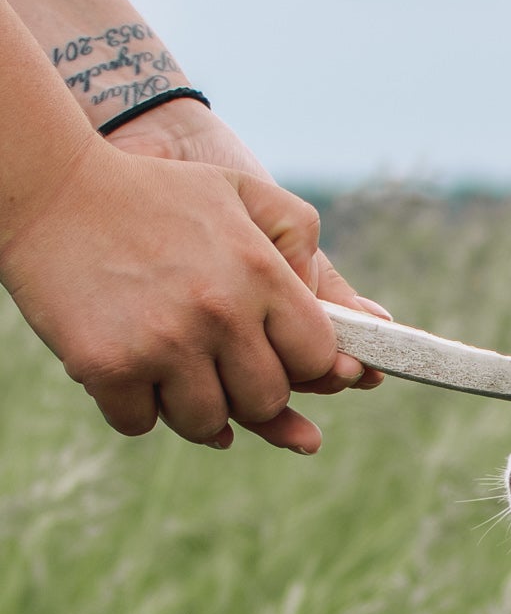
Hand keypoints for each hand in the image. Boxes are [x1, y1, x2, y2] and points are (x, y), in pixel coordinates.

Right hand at [0, 133, 349, 451]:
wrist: (49, 188)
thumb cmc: (154, 196)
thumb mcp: (240, 192)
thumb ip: (301, 243)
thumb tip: (358, 326)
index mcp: (261, 273)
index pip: (316, 358)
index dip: (298, 365)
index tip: (272, 355)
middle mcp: (220, 312)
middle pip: (265, 402)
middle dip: (245, 391)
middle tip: (211, 360)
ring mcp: (164, 343)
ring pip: (207, 425)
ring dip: (188, 405)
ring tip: (167, 361)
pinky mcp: (109, 365)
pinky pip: (141, 424)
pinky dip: (132, 406)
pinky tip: (124, 365)